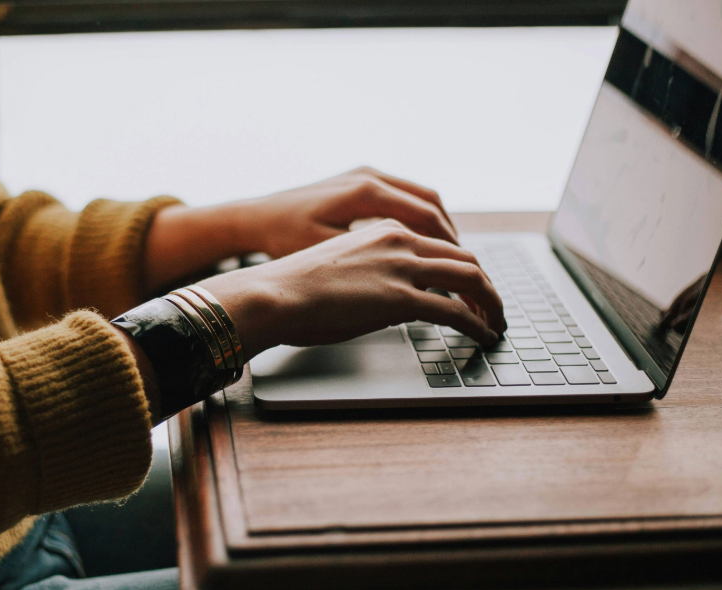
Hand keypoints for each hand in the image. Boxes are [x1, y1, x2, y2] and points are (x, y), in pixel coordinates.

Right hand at [197, 220, 504, 358]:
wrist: (272, 294)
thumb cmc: (292, 287)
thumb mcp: (339, 267)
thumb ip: (371, 272)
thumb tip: (384, 298)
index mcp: (384, 229)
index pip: (440, 244)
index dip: (463, 267)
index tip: (470, 288)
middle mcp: (399, 240)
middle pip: (464, 257)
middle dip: (486, 285)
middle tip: (493, 307)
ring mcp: (402, 267)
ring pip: (471, 278)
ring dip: (491, 303)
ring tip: (496, 323)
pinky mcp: (401, 298)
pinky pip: (457, 311)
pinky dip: (478, 324)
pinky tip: (483, 336)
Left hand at [228, 166, 457, 258]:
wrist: (254, 217)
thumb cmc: (283, 239)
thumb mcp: (328, 254)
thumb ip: (373, 263)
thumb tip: (415, 282)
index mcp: (366, 192)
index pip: (427, 218)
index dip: (450, 248)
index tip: (465, 273)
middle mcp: (370, 176)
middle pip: (432, 205)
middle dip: (452, 239)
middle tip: (467, 269)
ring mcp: (365, 174)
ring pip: (421, 198)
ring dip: (439, 227)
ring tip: (451, 259)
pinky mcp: (358, 180)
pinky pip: (403, 196)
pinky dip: (420, 218)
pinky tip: (422, 244)